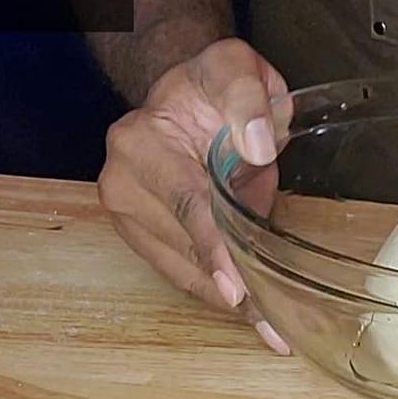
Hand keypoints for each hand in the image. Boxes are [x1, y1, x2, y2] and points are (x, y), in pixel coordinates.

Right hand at [98, 38, 290, 352]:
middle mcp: (123, 181)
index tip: (237, 289)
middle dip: (228, 289)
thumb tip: (253, 145)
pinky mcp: (144, 236)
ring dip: (226, 303)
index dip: (215, 249)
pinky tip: (253, 315)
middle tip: (274, 325)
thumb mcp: (236, 68)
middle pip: (182, 248)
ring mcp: (128, 214)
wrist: (189, 97)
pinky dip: (218, 294)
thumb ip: (245, 98)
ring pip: (180, 271)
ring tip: (272, 330)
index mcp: (141, 141)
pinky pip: (182, 272)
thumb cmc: (213, 86)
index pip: (186, 203)